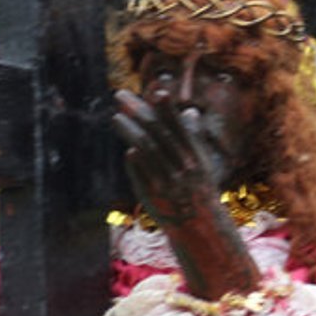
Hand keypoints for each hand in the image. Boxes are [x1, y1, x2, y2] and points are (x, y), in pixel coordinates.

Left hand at [112, 89, 258, 298]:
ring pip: (147, 152)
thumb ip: (191, 137)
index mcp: (194, 155)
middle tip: (120, 96)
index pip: (179, 128)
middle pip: (158, 135)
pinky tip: (129, 150)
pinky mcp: (154, 194)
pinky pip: (143, 174)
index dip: (168, 111)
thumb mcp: (200, 162)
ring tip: (115, 117)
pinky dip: (136, 162)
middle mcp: (182, 166)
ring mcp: (167, 180)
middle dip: (139, 113)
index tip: (157, 92)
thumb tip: (190, 112)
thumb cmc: (198, 189)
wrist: (199, 224)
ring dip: (131, 133)